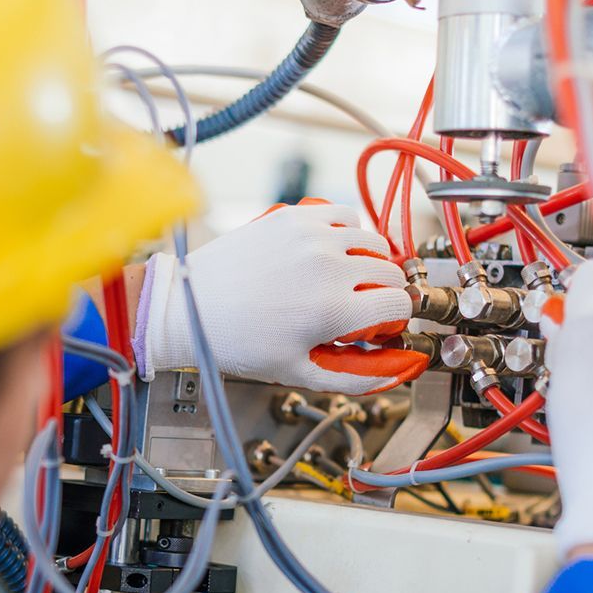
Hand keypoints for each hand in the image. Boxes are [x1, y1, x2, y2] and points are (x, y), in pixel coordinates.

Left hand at [134, 200, 428, 395]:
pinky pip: (346, 216)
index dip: (393, 319)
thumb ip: (356, 376)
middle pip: (391, 272)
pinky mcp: (296, 216)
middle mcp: (328, 266)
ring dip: (371, 261)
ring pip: (374, 241)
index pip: (399, 304)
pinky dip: (347, 233)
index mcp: (333, 309)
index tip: (378, 324)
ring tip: (347, 279)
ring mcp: (313, 236)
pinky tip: (331, 252)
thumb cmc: (237, 341)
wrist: (192, 305)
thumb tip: (398, 371)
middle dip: (383, 292)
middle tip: (359, 306)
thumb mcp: (298, 371)